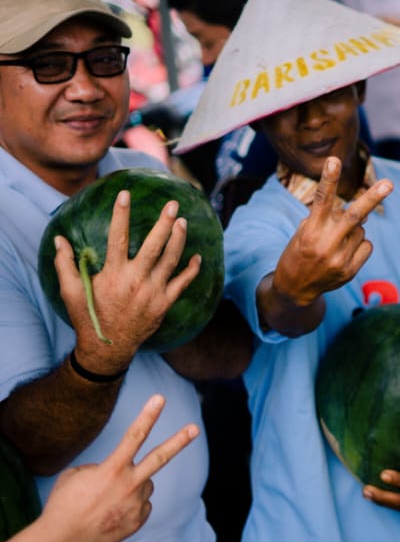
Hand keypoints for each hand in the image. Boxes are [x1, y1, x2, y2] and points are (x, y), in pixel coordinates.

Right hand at [40, 395, 198, 541]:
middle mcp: (129, 485)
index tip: (160, 398)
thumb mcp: (75, 476)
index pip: (134, 436)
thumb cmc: (63, 505)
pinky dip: (129, 505)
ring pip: (144, 484)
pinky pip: (141, 504)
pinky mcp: (139, 520)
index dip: (148, 416)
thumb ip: (101, 467)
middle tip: (194, 428)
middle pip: (160, 458)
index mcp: (111, 470)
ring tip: (107, 500)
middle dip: (179, 441)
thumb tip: (120, 471)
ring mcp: (136, 504)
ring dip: (131, 486)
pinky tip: (110, 514)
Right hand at [52, 190, 201, 370]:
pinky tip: (197, 257)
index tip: (126, 194)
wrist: (108, 347)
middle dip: (164, 223)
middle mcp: (135, 280)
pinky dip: (191, 270)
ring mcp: (153, 292)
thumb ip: (64, 264)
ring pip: (171, 261)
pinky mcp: (164, 303)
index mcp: (113, 274)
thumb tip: (59, 239)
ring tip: (182, 221)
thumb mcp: (70, 291)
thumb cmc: (88, 316)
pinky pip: (182, 283)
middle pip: (154, 246)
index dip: (121, 214)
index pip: (118, 237)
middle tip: (172, 204)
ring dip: (179, 240)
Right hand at [273, 157, 391, 305]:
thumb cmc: (299, 252)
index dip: (329, 179)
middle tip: (389, 184)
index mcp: (310, 231)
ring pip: (361, 230)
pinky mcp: (350, 272)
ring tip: (335, 241)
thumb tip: (364, 212)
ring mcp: (339, 260)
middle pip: (354, 216)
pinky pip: (366, 246)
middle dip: (372, 198)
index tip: (334, 160)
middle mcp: (326, 245)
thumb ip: (328, 219)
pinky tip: (344, 252)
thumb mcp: (304, 233)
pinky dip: (360, 244)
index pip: (322, 200)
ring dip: (354, 229)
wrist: (294, 289)